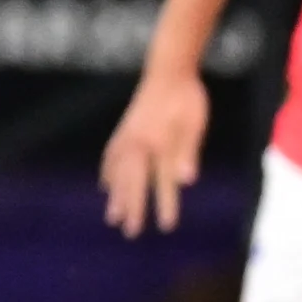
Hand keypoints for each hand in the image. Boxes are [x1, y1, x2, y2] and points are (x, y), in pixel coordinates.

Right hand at [102, 70, 207, 237]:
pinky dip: (108, 172)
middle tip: (129, 232)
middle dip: (132, 207)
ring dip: (116, 195)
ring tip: (112, 216)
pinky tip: (105, 184)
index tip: (167, 227)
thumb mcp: (195, 124)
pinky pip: (112, 156)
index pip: (162, 181)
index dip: (166, 205)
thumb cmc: (187, 97)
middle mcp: (138, 143)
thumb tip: (186, 180)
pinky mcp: (125, 130)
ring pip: (118, 172)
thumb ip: (188, 152)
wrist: (168, 69)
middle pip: (133, 181)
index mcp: (157, 144)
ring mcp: (127, 136)